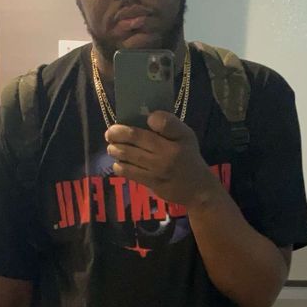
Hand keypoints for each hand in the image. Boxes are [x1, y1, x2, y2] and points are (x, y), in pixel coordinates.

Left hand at [105, 111, 219, 209]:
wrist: (197, 188)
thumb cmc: (188, 157)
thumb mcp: (186, 136)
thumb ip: (169, 125)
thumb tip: (149, 117)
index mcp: (173, 141)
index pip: (153, 126)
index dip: (133, 123)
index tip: (121, 121)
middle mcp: (165, 155)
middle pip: (134, 140)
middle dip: (116, 135)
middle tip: (109, 134)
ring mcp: (156, 170)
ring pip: (128, 157)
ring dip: (115, 151)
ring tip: (111, 148)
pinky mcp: (151, 183)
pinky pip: (129, 173)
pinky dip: (120, 167)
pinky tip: (118, 163)